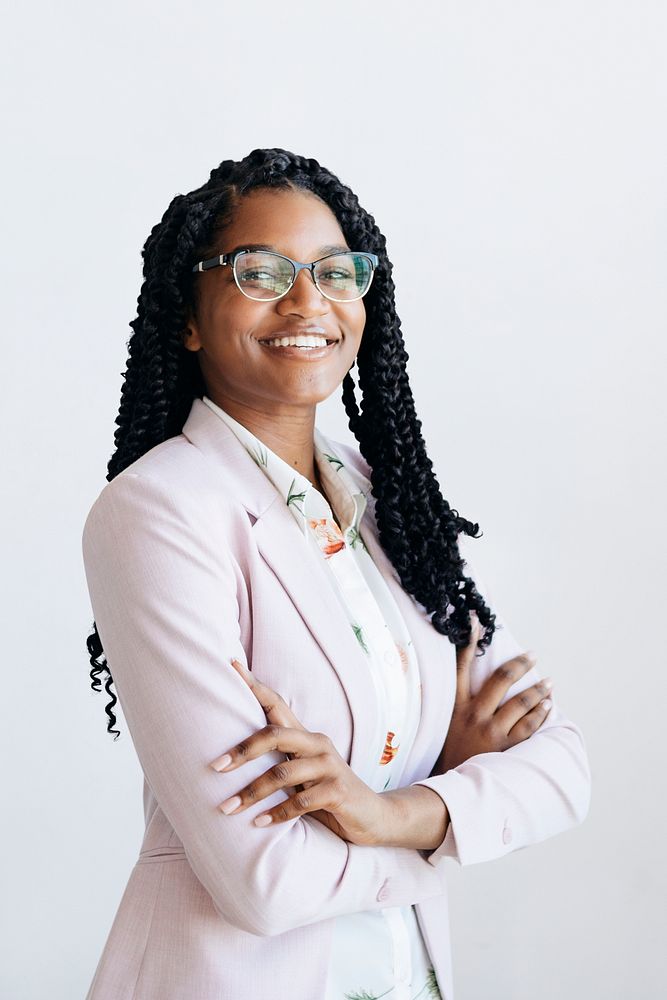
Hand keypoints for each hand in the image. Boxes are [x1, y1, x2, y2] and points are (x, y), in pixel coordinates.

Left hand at [208, 659, 385, 845]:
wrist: (375, 818)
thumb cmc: (328, 796)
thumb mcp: (303, 775)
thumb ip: (279, 764)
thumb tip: (233, 761)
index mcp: (306, 737)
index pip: (277, 704)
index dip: (254, 685)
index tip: (231, 666)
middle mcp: (318, 744)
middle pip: (274, 736)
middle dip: (242, 751)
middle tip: (215, 767)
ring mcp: (330, 766)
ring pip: (283, 774)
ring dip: (252, 793)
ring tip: (227, 808)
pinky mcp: (338, 791)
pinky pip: (301, 801)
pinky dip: (277, 814)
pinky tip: (259, 824)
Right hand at [431, 614, 553, 774]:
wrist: (449, 788)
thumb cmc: (448, 754)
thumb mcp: (443, 725)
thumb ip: (455, 704)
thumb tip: (465, 682)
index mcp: (456, 706)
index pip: (462, 666)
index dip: (470, 642)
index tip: (477, 621)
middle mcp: (474, 714)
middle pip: (501, 678)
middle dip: (520, 663)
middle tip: (532, 655)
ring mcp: (491, 731)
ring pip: (521, 702)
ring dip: (538, 689)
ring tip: (548, 682)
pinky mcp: (505, 748)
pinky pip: (529, 726)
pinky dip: (541, 713)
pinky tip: (548, 705)